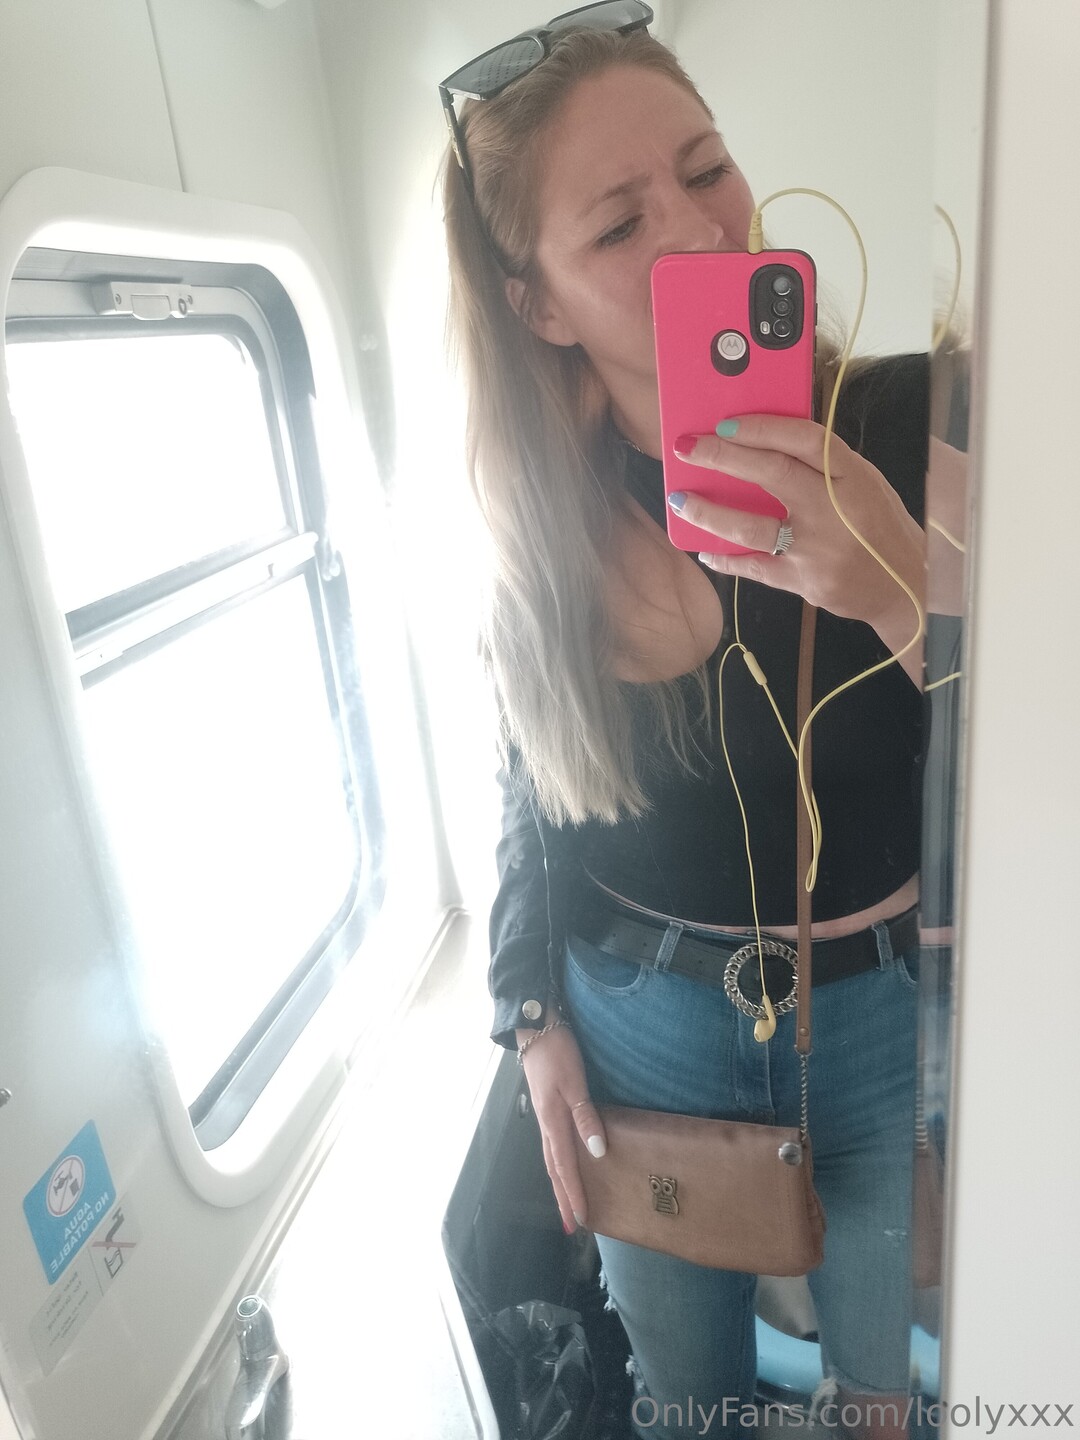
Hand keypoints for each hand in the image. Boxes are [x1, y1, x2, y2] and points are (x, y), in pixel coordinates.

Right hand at [516, 1021, 606, 1232]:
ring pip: (552, 1159)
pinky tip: (564, 1165)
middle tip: (573, 1226)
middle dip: (564, 1198)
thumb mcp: (575, 1082)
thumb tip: (597, 1152)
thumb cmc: (557, 1053)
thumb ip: (586, 1116)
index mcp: (553, 1122)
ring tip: (568, 1204)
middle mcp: (546, 1125)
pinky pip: (553, 1145)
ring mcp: (545, 1117)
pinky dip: (558, 1163)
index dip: (574, 1193)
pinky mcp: (547, 1108)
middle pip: (555, 1170)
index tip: (583, 1219)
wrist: (535, 1030)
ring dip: (560, 1184)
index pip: (565, 1167)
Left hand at [672, 416, 925, 681]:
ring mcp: (818, 549)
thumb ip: (824, 466)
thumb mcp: (865, 484)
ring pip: (752, 526)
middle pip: (772, 475)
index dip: (762, 427)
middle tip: (688, 448)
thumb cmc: (879, 527)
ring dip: (710, 512)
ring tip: (682, 501)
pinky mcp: (804, 582)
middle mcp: (835, 509)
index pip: (804, 440)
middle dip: (722, 457)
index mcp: (854, 476)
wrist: (906, 585)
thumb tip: (764, 443)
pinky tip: (705, 548)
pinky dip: (726, 558)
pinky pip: (755, 567)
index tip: (726, 422)